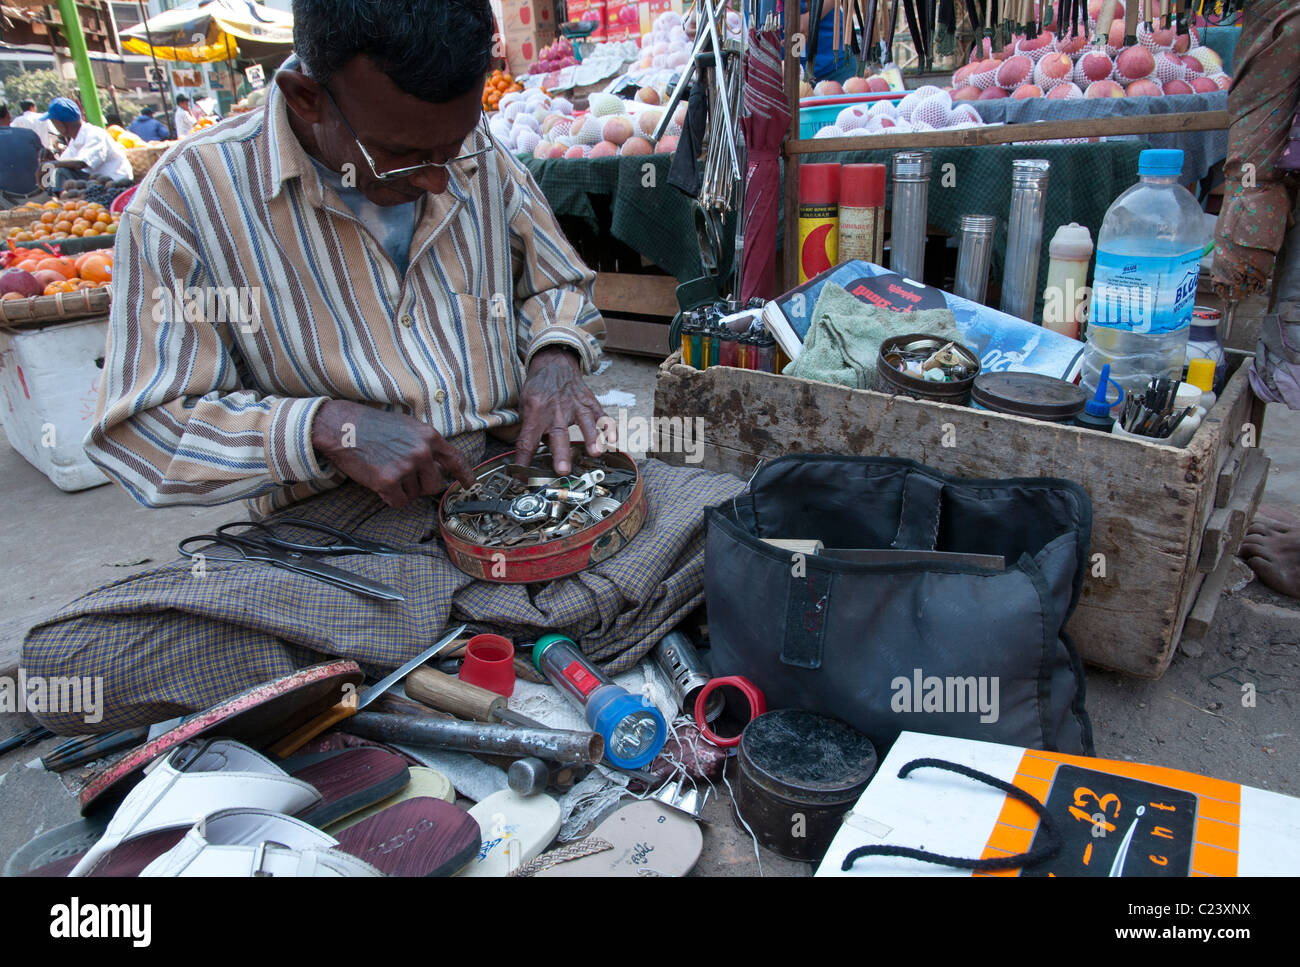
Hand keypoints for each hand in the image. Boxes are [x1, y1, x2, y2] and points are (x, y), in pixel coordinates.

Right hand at [310, 400, 473, 507]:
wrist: (341, 427)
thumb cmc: (371, 425)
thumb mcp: (407, 426)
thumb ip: (425, 444)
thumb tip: (438, 467)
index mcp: (429, 436)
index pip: (455, 459)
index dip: (465, 475)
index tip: (470, 484)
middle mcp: (421, 452)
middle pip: (434, 485)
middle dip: (422, 485)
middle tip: (404, 476)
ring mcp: (405, 467)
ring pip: (415, 494)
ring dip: (402, 489)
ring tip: (386, 470)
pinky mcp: (388, 481)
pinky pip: (398, 501)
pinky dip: (390, 497)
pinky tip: (379, 482)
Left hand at [516, 346, 609, 474]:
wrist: (553, 363)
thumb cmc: (538, 390)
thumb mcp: (524, 406)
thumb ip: (528, 429)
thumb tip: (528, 456)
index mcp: (535, 412)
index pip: (527, 440)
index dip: (524, 461)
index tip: (522, 479)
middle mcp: (555, 409)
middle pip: (558, 433)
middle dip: (561, 453)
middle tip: (563, 470)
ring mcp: (575, 404)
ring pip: (584, 422)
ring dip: (591, 438)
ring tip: (595, 453)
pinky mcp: (589, 401)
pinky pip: (600, 414)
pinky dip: (608, 427)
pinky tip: (613, 439)